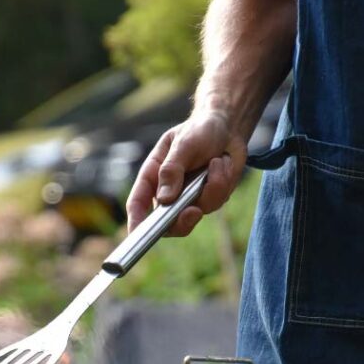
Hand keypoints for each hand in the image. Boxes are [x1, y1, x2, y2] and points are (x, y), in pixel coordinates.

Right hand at [126, 111, 247, 235]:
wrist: (228, 128)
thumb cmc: (199, 130)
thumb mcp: (182, 144)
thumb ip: (172, 170)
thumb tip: (165, 199)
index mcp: (153, 176)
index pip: (138, 203)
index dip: (136, 222)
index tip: (137, 235)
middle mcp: (169, 191)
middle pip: (167, 222)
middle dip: (182, 221)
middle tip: (194, 211)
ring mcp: (189, 197)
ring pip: (197, 211)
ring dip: (212, 187)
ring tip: (217, 161)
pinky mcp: (209, 198)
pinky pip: (216, 202)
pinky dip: (223, 182)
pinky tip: (223, 164)